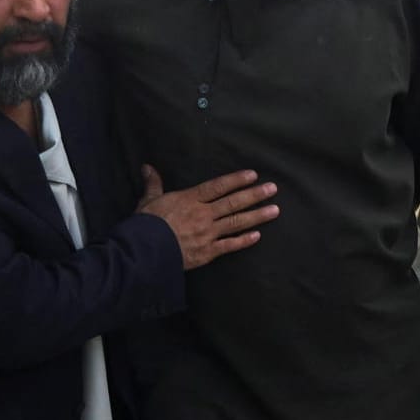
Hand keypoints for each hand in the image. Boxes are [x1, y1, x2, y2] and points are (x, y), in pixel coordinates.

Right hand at [136, 165, 278, 269]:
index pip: (217, 186)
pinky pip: (229, 245)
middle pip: (233, 202)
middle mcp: (203, 214)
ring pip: (236, 222)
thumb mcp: (148, 200)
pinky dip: (244, 241)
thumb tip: (147, 167)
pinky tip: (257, 236)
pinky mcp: (207, 252)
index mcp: (189, 199)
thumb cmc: (145, 224)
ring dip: (257, 216)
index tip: (253, 175)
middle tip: (273, 189)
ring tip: (274, 210)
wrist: (144, 251)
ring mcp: (207, 234)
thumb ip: (153, 183)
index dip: (236, 180)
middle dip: (254, 195)